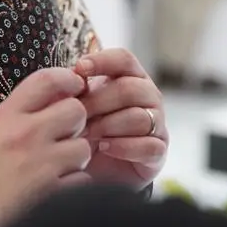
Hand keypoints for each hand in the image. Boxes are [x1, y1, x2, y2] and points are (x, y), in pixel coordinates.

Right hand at [0, 67, 93, 226]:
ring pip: (83, 147)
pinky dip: (74, 181)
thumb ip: (19, 110)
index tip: (75, 85)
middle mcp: (26, 134)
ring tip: (60, 162)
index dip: (68, 78)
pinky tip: (58, 182)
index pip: (47, 80)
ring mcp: (41, 164)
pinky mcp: (52, 191)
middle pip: (76, 110)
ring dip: (76, 155)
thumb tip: (55, 96)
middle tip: (65, 132)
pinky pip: (82, 178)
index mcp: (7, 115)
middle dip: (75, 121)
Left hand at [73, 49, 167, 188]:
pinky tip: (104, 147)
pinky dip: (123, 147)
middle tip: (76, 114)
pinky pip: (148, 146)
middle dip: (98, 101)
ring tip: (87, 134)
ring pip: (139, 117)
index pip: (124, 59)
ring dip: (108, 125)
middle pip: (130, 88)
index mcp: (130, 76)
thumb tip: (68, 75)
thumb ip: (75, 88)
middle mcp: (149, 96)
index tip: (79, 69)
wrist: (96, 167)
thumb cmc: (87, 127)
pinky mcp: (158, 152)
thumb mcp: (77, 104)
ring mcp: (157, 124)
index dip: (102, 61)